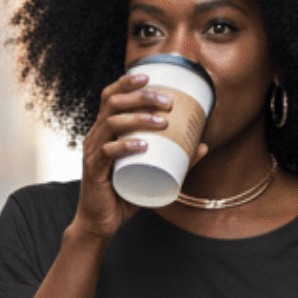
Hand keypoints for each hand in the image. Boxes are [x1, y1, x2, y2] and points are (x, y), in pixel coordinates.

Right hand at [71, 71, 206, 243]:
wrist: (101, 222)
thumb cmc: (124, 193)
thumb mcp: (152, 172)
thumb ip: (176, 159)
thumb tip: (204, 145)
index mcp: (105, 130)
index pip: (110, 97)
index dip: (126, 82)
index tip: (149, 75)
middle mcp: (96, 136)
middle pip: (113, 104)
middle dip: (141, 97)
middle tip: (168, 102)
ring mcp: (93, 153)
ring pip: (111, 124)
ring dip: (138, 118)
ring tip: (163, 122)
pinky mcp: (94, 171)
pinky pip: (107, 153)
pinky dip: (126, 147)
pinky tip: (143, 145)